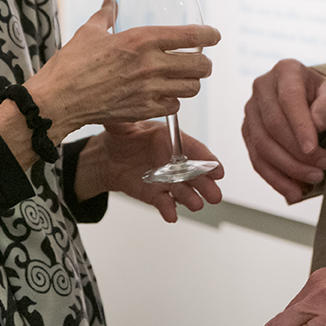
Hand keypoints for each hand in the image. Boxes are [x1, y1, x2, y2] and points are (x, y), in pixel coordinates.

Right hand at [26, 0, 219, 139]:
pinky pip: (174, 106)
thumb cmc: (71, 64)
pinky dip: (174, 100)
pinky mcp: (143, 110)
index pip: (190, 35)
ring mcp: (149, 89)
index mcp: (141, 39)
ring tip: (186, 79)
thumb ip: (106, 16)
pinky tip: (166, 96)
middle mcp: (150, 64)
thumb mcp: (89, 32)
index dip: (209, 35)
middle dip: (204, 63)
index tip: (214, 36)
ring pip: (192, 88)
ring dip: (192, 83)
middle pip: (200, 65)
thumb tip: (110, 2)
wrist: (57, 101)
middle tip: (200, 61)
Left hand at [75, 121, 222, 221]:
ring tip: (196, 204)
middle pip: (195, 173)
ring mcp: (166, 179)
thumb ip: (125, 120)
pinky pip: (165, 203)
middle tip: (215, 194)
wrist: (108, 159)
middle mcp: (174, 161)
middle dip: (206, 184)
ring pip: (183, 190)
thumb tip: (126, 110)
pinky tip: (171, 215)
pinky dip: (168, 209)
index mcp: (171, 139)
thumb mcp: (121, 126)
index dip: (207, 160)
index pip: (194, 149)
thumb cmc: (121, 137)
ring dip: (191, 198)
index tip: (218, 170)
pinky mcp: (156, 194)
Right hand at [242, 59, 325, 202]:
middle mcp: (262, 87)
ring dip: (288, 169)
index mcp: (285, 71)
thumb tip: (316, 124)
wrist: (309, 95)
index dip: (300, 127)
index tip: (313, 150)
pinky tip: (293, 191)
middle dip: (297, 153)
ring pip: (262, 146)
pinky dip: (275, 179)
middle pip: (273, 126)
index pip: (289, 100)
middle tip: (321, 168)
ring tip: (313, 179)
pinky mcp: (248, 132)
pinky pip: (257, 159)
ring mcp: (251, 110)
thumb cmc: (322, 94)